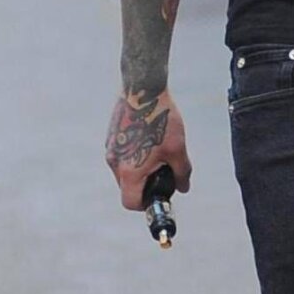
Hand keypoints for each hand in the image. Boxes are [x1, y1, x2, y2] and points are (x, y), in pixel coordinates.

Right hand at [105, 89, 192, 210]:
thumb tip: (183, 187)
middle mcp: (114, 162)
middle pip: (126, 187)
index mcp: (129, 171)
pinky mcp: (111, 136)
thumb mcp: (178, 149)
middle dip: (144, 185)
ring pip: (123, 170)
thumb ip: (181, 173)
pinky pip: (121, 154)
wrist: (143, 89)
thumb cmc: (161, 119)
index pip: (130, 202)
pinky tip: (148, 138)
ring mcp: (110, 148)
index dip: (145, 204)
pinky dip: (133, 154)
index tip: (158, 194)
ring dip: (138, 169)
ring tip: (157, 152)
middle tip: (162, 172)